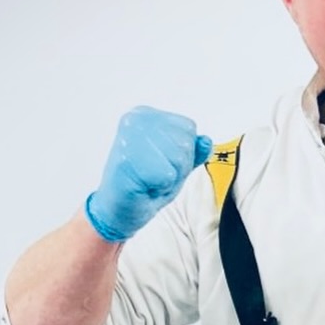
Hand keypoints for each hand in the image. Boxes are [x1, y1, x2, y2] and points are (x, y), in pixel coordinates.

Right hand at [85, 107, 212, 242]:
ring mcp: (129, 137)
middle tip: (155, 175)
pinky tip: (143, 187)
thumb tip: (206, 141)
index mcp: (145, 114)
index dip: (184, 154)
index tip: (160, 163)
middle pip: (185, 142)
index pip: (189, 127)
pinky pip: (167, 176)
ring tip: (149, 181)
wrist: (118, 210)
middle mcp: (135, 120)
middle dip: (178, 167)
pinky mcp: (127, 159)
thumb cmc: (143, 185)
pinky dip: (160, 188)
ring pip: (179, 158)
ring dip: (170, 178)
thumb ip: (193, 152)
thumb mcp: (175, 165)